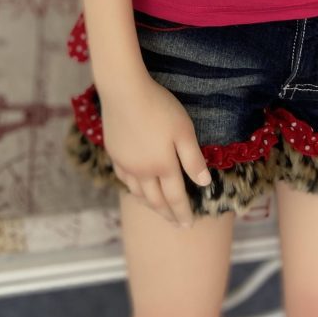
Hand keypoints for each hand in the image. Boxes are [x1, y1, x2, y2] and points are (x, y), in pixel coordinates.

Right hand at [97, 73, 212, 228]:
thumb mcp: (184, 131)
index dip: (183, 212)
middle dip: (167, 214)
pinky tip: (135, 186)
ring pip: (138, 192)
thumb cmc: (159, 108)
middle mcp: (142, 170)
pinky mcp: (114, 152)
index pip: (176, 197)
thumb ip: (193, 159)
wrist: (123, 91)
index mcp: (163, 166)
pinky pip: (123, 179)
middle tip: (176, 224)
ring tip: (158, 209)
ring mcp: (125, 163)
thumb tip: (204, 183)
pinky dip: (132, 189)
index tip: (189, 225)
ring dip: (150, 204)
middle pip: (155, 200)